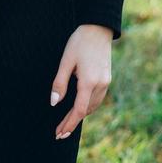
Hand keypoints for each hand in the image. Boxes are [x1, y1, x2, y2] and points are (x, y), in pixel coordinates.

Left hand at [50, 23, 113, 139]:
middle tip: (59, 133)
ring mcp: (106, 82)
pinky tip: (80, 108)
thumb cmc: (79, 43)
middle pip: (85, 110)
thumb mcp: (65, 61)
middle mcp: (101, 85)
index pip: (79, 110)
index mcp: (89, 82)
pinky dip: (88, 107)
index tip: (59, 133)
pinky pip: (97, 99)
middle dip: (72, 123)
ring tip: (66, 124)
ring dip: (80, 116)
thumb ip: (60, 83)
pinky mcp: (107, 78)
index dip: (69, 124)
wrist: (98, 29)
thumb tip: (54, 103)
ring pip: (93, 106)